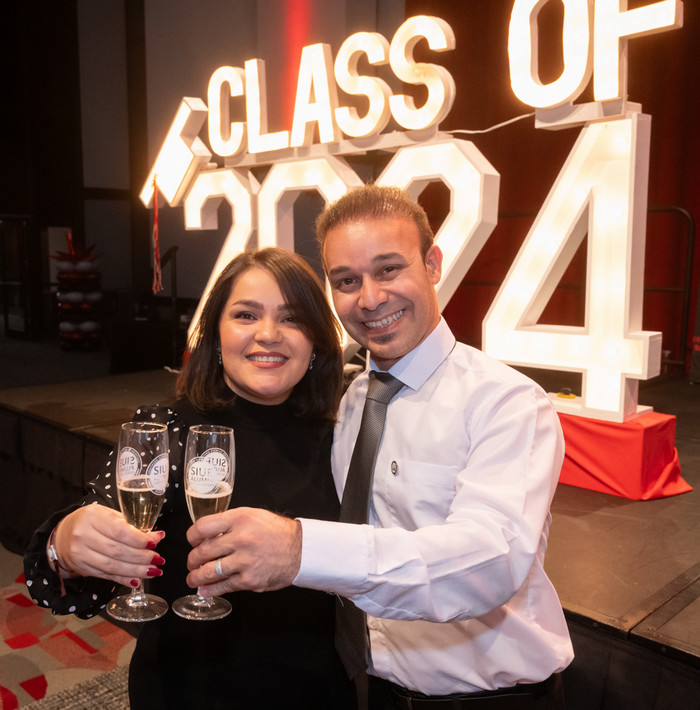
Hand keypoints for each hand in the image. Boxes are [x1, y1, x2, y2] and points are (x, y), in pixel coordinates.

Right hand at [50, 505, 165, 587]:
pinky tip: (137, 580)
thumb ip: (130, 525)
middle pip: (117, 551)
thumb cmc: (92, 520)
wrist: (63, 533)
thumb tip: (156, 537)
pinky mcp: (82, 569)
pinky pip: (106, 576)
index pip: (120, 531)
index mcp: (93, 517)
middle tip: (159, 559)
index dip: (140, 540)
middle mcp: (84, 536)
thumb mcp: (108, 514)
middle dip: (142, 557)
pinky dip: (123, 579)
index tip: (156, 542)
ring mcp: (80, 554)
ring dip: (136, 571)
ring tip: (153, 571)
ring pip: (112, 566)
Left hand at [185, 507, 300, 594]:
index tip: (192, 541)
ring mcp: (244, 561)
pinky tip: (204, 590)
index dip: (192, 536)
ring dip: (196, 577)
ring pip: (208, 571)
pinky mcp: (249, 580)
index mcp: (239, 519)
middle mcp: (240, 539)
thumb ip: (230, 523)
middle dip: (192, 560)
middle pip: (202, 551)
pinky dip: (210, 590)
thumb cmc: (277, 532)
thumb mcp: (253, 516)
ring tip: (193, 578)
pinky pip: (223, 586)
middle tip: (192, 562)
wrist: (300, 549)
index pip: (202, 526)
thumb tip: (207, 536)